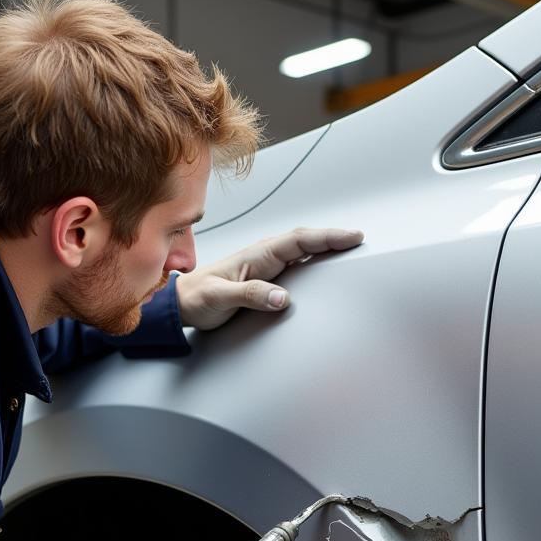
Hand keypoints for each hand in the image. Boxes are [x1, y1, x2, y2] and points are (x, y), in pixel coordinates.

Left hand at [175, 227, 363, 330]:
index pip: (299, 241)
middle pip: (306, 241)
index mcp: (257, 255)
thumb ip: (250, 296)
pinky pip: (296, 264)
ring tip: (349, 247)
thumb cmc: (197, 298)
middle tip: (359, 238)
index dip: (327, 237)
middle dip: (333, 237)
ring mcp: (266, 266)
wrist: (181, 303)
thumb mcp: (219, 298)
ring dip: (326, 246)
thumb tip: (283, 298)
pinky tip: (325, 264)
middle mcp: (264, 256)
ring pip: (303, 250)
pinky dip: (314, 260)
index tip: (351, 237)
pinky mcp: (265, 277)